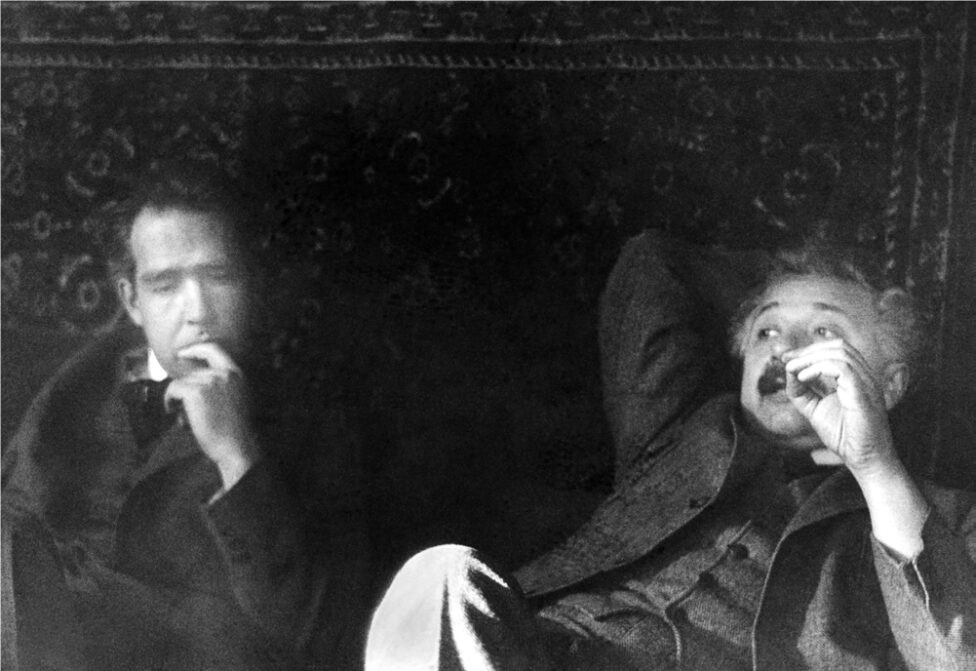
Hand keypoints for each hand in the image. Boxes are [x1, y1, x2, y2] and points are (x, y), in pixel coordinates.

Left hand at [164, 342, 260, 489]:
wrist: (236, 446)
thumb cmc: (234, 430)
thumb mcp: (235, 399)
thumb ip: (222, 385)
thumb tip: (196, 381)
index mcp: (237, 374)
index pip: (214, 349)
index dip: (195, 348)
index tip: (182, 353)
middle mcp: (224, 374)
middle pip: (194, 372)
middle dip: (185, 387)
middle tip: (181, 403)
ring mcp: (211, 381)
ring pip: (182, 382)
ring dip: (177, 396)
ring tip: (180, 413)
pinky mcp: (196, 392)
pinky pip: (174, 389)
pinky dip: (169, 399)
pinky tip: (172, 410)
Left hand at [782, 339, 896, 477]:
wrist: (864, 459)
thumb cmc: (844, 436)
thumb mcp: (815, 408)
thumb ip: (802, 391)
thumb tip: (789, 371)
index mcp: (858, 378)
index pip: (836, 350)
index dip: (809, 350)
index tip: (787, 359)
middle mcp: (866, 377)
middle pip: (839, 346)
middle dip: (808, 350)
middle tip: (787, 360)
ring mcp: (868, 383)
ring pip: (840, 353)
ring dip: (810, 358)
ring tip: (792, 370)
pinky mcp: (864, 393)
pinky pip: (841, 368)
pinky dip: (818, 368)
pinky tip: (802, 378)